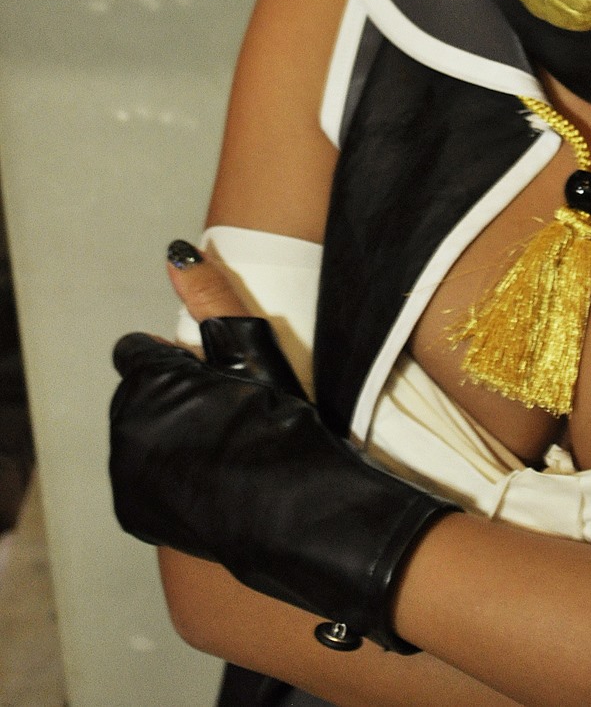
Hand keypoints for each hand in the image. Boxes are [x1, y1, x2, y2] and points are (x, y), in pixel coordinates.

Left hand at [109, 243, 456, 652]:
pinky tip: (210, 475)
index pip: (138, 352)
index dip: (179, 361)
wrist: (296, 508)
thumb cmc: (281, 417)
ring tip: (224, 444)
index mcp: (146, 379)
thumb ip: (208, 295)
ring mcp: (124, 474)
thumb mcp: (251, 347)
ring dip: (168, 433)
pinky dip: (166, 473)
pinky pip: (142, 476)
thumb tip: (175, 251)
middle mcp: (122, 426)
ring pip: (140, 433)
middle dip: (170, 395)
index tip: (216, 379)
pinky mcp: (131, 511)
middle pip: (139, 393)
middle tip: (227, 411)